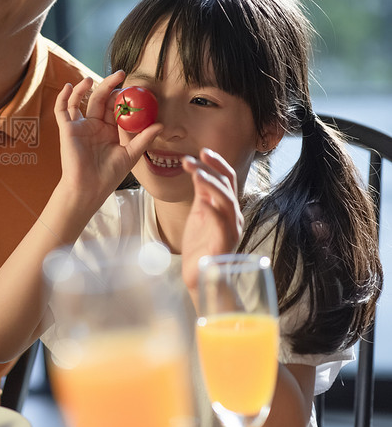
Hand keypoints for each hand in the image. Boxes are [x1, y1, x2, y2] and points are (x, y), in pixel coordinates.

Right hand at [54, 72, 161, 206]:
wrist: (89, 189)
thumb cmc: (108, 176)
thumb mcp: (130, 155)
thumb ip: (144, 139)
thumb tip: (161, 125)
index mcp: (109, 130)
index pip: (115, 107)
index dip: (122, 96)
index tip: (134, 86)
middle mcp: (94, 125)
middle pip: (100, 100)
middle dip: (109, 86)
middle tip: (121, 73)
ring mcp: (80, 126)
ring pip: (80, 101)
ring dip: (85, 88)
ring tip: (92, 78)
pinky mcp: (67, 129)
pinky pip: (62, 110)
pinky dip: (64, 97)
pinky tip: (70, 86)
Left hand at [180, 149, 243, 296]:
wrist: (199, 274)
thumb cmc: (199, 245)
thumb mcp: (198, 213)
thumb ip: (201, 194)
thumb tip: (198, 171)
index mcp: (226, 207)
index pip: (226, 179)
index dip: (216, 163)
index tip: (201, 151)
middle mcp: (232, 215)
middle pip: (228, 185)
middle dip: (212, 168)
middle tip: (193, 157)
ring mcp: (231, 228)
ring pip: (226, 200)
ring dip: (210, 183)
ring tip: (194, 171)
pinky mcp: (225, 243)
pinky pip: (222, 223)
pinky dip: (213, 210)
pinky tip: (202, 200)